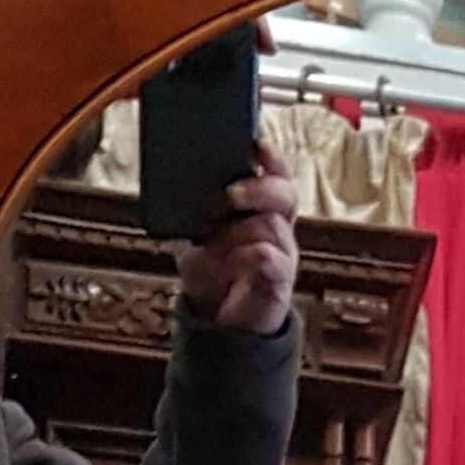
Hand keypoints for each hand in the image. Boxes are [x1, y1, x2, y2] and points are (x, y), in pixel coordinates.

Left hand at [177, 138, 298, 334]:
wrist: (219, 321)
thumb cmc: (212, 272)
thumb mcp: (196, 232)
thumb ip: (196, 207)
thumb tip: (179, 178)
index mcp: (261, 209)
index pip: (276, 173)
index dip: (271, 156)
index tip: (255, 143)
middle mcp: (278, 227)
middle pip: (286, 193)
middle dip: (258, 188)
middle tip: (230, 195)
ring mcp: (283, 253)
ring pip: (271, 224)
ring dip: (236, 231)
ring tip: (212, 245)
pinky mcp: (281, 280)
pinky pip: (269, 257)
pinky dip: (244, 256)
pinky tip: (227, 263)